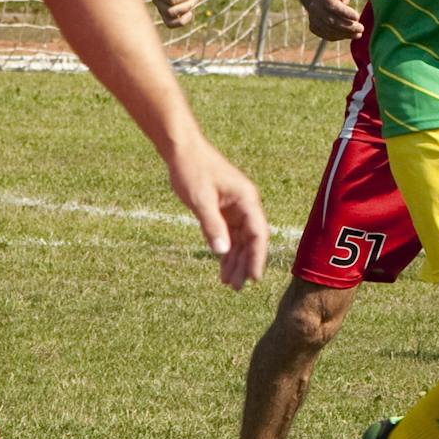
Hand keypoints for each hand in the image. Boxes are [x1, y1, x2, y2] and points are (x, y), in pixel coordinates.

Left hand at [166, 137, 269, 289]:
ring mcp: (234, 208)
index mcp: (246, 199)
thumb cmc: (192, 169)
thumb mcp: (200, 200)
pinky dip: (225, 251)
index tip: (254, 277)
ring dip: (235, 261)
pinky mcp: (223, 210)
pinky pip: (228, 235)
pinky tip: (222, 268)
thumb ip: (212, 226)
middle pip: (250, 240)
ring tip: (229, 283)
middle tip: (237, 287)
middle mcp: (245, 205)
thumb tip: (222, 252)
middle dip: (245, 264)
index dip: (257, 257)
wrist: (181, 150)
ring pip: (240, 240)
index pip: (258, 233)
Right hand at [299, 0, 362, 41]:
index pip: (334, 8)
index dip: (346, 13)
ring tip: (358, 34)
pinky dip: (339, 36)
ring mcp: (313, 20)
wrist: (317, 1)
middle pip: (333, 21)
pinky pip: (327, 35)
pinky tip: (349, 35)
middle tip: (361, 28)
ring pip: (330, 30)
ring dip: (346, 34)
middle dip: (348, 27)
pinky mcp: (314, 28)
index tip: (357, 16)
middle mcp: (316, 10)